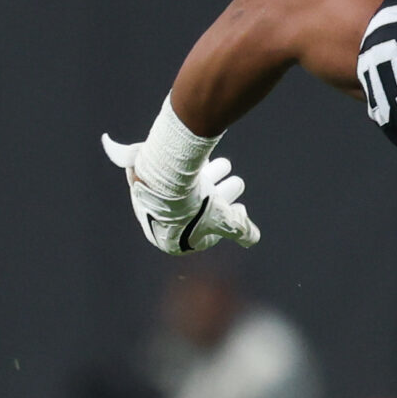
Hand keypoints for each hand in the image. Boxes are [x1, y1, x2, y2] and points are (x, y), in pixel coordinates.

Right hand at [102, 133, 259, 253]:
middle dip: (219, 194)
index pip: (202, 234)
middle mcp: (157, 222)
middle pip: (194, 209)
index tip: (238, 207)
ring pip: (183, 189)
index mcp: (170, 239)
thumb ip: (241, 231)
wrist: (161, 181)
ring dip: (208, 177)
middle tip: (236, 181)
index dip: (223, 220)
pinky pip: (168, 174)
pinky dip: (185, 168)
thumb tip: (254, 238)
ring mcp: (147, 201)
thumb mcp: (225, 222)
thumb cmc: (193, 206)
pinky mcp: (143, 179)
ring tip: (226, 164)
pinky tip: (203, 157)